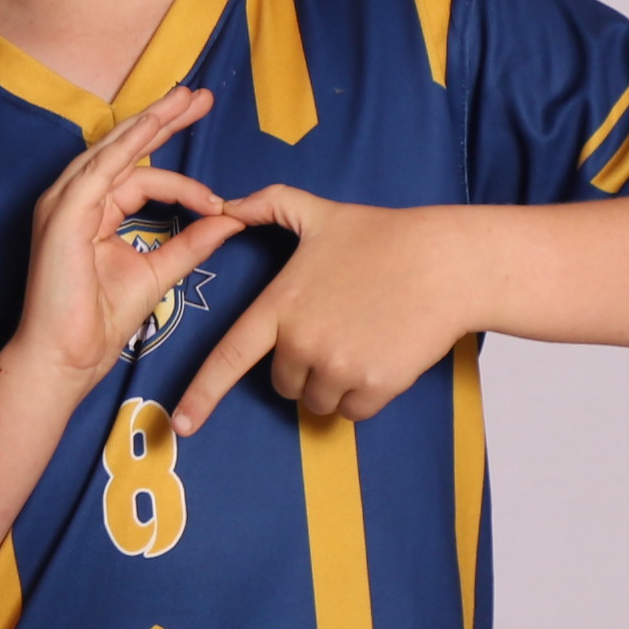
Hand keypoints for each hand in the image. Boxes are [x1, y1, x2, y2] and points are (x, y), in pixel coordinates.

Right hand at [9, 88, 256, 390]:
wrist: (65, 357)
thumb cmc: (98, 322)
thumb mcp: (157, 272)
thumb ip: (189, 244)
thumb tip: (228, 220)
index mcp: (90, 212)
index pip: (139, 177)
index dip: (183, 181)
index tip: (220, 200)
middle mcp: (74, 199)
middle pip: (124, 149)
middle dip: (164, 120)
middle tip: (200, 96)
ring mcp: (64, 203)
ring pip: (113, 150)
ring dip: (151, 122)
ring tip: (185, 99)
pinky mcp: (64, 214)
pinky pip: (101, 170)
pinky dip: (129, 147)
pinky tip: (155, 127)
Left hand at [170, 188, 482, 430]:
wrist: (448, 263)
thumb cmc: (384, 236)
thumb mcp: (318, 213)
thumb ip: (268, 205)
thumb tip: (228, 205)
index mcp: (279, 308)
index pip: (228, 358)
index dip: (201, 394)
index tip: (181, 424)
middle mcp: (301, 343)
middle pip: (282, 383)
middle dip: (301, 368)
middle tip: (336, 332)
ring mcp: (338, 367)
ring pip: (317, 401)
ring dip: (332, 384)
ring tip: (361, 341)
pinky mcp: (375, 386)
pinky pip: (354, 412)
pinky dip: (364, 396)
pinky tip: (382, 358)